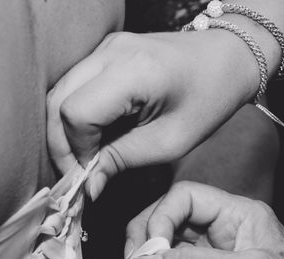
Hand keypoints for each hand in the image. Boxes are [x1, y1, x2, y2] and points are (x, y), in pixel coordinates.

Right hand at [46, 30, 257, 198]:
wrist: (227, 58)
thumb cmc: (208, 99)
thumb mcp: (170, 141)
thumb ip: (122, 160)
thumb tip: (88, 186)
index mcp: (133, 71)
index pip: (76, 113)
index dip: (77, 150)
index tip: (92, 176)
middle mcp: (111, 51)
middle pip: (57, 101)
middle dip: (61, 144)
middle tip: (80, 175)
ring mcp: (105, 47)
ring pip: (59, 93)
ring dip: (64, 131)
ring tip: (86, 159)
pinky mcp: (104, 51)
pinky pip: (73, 86)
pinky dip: (75, 116)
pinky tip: (93, 137)